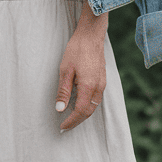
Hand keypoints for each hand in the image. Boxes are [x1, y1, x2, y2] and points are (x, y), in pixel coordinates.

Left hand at [55, 1, 107, 131]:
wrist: (91, 35)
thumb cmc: (77, 50)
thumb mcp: (65, 71)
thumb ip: (63, 92)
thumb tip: (60, 109)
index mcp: (89, 86)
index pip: (80, 111)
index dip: (71, 121)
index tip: (62, 127)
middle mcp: (98, 87)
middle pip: (89, 112)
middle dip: (77, 121)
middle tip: (65, 126)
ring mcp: (102, 83)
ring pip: (94, 106)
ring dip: (83, 114)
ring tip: (71, 118)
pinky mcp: (102, 79)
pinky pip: (96, 98)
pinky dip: (88, 105)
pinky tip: (79, 104)